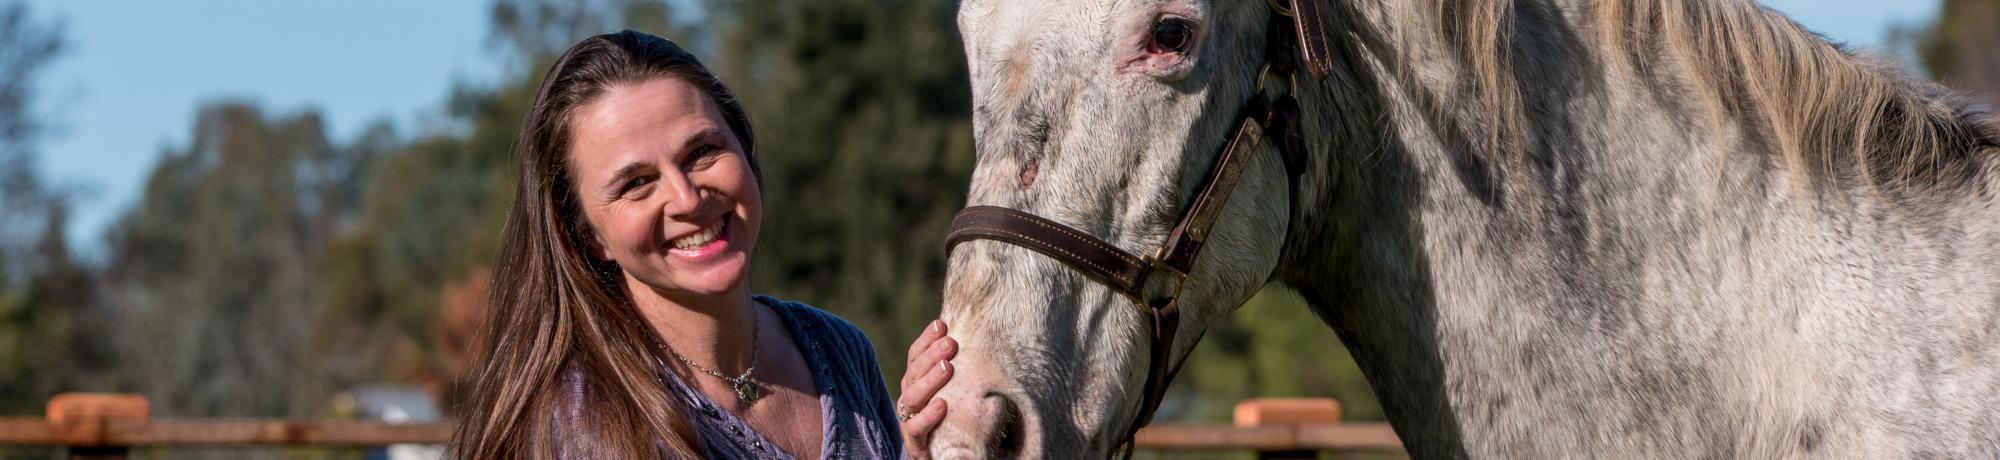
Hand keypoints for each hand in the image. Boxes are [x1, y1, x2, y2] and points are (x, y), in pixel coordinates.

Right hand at [898, 319, 955, 458]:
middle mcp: (910, 396)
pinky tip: (942, 404)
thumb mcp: (955, 389)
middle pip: (914, 371)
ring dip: (930, 380)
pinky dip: (928, 415)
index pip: (916, 355)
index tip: (941, 324)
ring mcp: (909, 418)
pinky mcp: (914, 442)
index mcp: (916, 381)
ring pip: (913, 396)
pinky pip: (916, 427)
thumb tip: (977, 336)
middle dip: (931, 355)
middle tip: (951, 343)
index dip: (926, 339)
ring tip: (947, 367)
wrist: (944, 454)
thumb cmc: (952, 417)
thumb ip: (957, 368)